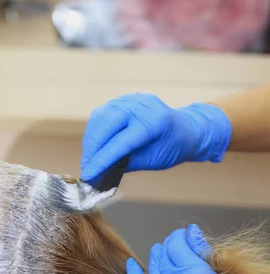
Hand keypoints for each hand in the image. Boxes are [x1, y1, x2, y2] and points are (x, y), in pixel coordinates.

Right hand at [80, 94, 231, 183]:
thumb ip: (128, 164)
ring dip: (91, 140)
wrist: (186, 128)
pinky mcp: (123, 99)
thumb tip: (101, 171)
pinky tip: (94, 146)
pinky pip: (102, 113)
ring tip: (89, 159)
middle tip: (86, 168)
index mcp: (155, 122)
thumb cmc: (172, 147)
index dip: (102, 159)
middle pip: (107, 124)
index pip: (121, 142)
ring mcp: (132, 99)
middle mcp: (142, 106)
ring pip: (101, 117)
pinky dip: (95, 131)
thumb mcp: (154, 161)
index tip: (88, 175)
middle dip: (92, 148)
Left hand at [127, 224, 269, 273]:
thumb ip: (206, 255)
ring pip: (154, 272)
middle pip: (165, 257)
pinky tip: (131, 265)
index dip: (182, 236)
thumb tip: (191, 233)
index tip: (187, 234)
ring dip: (157, 258)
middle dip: (171, 246)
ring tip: (161, 250)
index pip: (178, 245)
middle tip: (178, 244)